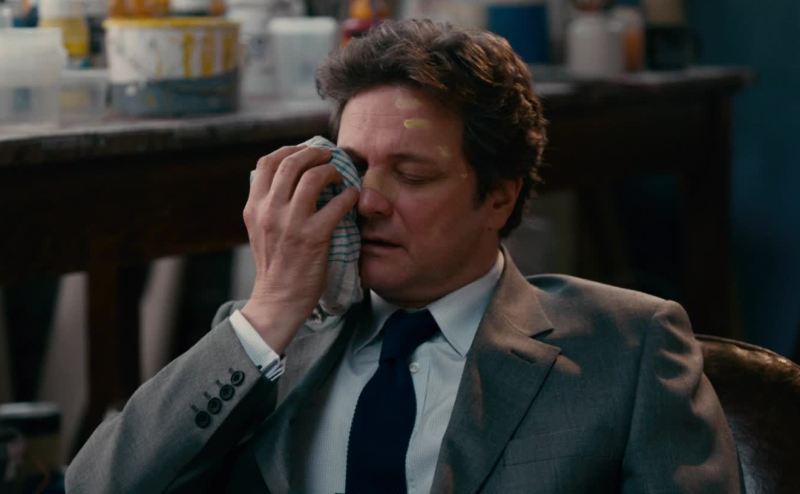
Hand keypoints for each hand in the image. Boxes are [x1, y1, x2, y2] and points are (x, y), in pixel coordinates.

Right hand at [241, 145, 358, 353]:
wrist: (277, 300)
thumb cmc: (275, 266)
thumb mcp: (260, 229)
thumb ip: (269, 204)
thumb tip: (290, 179)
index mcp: (254, 207)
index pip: (267, 162)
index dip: (290, 150)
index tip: (307, 151)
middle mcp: (269, 211)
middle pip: (291, 163)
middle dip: (314, 153)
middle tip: (329, 157)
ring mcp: (291, 223)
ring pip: (313, 177)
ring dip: (331, 171)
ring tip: (340, 176)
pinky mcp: (313, 237)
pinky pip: (336, 205)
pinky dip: (348, 196)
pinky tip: (352, 197)